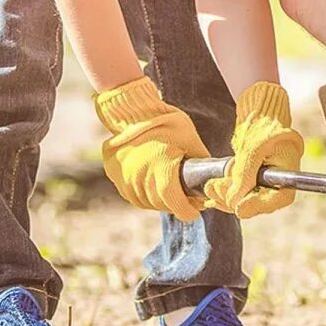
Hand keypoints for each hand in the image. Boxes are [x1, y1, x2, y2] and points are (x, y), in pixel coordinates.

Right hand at [94, 76, 209, 221]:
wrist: (133, 112)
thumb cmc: (166, 122)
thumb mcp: (189, 138)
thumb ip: (198, 161)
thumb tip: (208, 181)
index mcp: (161, 165)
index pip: (173, 200)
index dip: (185, 210)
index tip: (194, 213)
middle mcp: (140, 175)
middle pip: (160, 203)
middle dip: (176, 205)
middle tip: (187, 204)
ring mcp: (125, 178)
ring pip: (146, 202)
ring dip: (160, 202)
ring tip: (172, 196)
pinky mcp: (117, 177)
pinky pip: (133, 195)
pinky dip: (146, 197)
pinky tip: (154, 191)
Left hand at [203, 81, 303, 217]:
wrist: (259, 112)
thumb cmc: (263, 125)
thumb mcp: (254, 148)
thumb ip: (245, 174)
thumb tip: (233, 201)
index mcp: (288, 172)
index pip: (279, 198)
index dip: (259, 206)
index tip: (239, 208)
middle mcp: (277, 181)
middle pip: (259, 202)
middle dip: (235, 200)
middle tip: (216, 190)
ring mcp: (263, 181)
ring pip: (245, 200)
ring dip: (225, 197)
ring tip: (211, 186)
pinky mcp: (251, 179)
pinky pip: (238, 192)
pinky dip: (225, 192)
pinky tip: (213, 188)